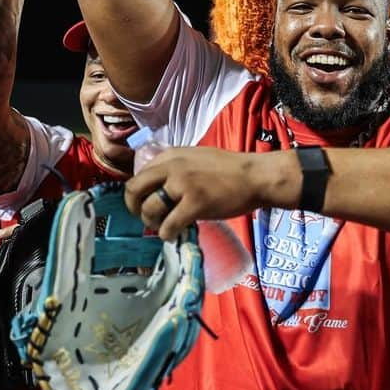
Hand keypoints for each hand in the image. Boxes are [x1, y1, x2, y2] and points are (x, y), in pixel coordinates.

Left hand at [124, 146, 296, 239]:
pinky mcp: (195, 204)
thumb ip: (175, 168)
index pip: (139, 175)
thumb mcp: (196, 158)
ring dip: (153, 223)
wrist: (255, 176)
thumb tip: (157, 188)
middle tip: (148, 218)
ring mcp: (183, 185)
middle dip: (135, 208)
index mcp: (171, 155)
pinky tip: (176, 234)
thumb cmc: (230, 170)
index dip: (137, 194)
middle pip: (134, 189)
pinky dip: (168, 234)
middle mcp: (173, 167)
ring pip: (149, 209)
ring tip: (165, 226)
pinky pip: (168, 225)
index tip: (146, 204)